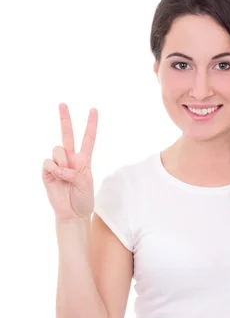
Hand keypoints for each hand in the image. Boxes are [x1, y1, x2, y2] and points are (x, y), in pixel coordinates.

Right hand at [42, 103, 97, 220]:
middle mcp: (70, 158)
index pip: (88, 139)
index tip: (94, 109)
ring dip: (63, 161)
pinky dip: (55, 169)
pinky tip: (57, 177)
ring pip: (57, 149)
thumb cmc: (83, 199)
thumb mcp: (85, 183)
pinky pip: (48, 162)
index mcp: (84, 160)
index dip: (91, 124)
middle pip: (67, 134)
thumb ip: (74, 171)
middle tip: (62, 103)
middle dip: (65, 118)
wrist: (73, 213)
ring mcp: (58, 164)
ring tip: (66, 175)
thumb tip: (58, 167)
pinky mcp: (47, 171)